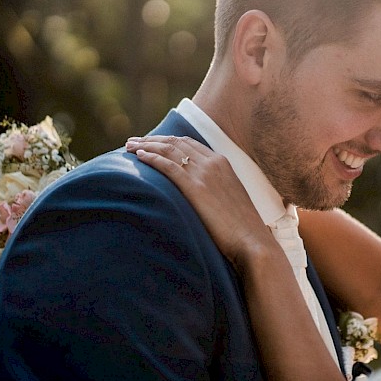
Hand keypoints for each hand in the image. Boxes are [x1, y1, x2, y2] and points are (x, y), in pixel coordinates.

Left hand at [125, 135, 276, 270]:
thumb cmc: (242, 229)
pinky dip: (152, 158)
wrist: (252, 241)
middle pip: (176, 142)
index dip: (168, 141)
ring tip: (128, 147)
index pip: (190, 144)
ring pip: (169, 150)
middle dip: (152, 140)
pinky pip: (168, 165)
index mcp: (224, 163)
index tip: (151, 143)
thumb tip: (203, 198)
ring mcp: (205, 173)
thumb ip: (217, 191)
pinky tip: (138, 157)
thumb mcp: (231, 201)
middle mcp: (214, 163)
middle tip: (133, 141)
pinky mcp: (195, 187)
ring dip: (146, 145)